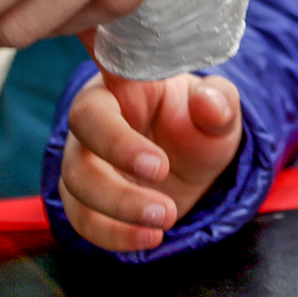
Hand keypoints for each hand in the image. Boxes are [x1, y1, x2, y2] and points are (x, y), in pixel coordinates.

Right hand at [58, 65, 243, 252]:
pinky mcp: (83, 198)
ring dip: (118, 204)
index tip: (124, 78)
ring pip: (77, 178)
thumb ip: (219, 103)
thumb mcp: (220, 113)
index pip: (109, 63)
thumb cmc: (198, 126)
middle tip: (162, 171)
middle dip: (119, 152)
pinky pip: (82, 218)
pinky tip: (150, 237)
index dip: (108, 58)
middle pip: (84, 124)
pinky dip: (113, 234)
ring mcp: (83, 157)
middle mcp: (97, 115)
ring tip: (166, 217)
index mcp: (126, 81)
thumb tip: (209, 104)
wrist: (190, 168)